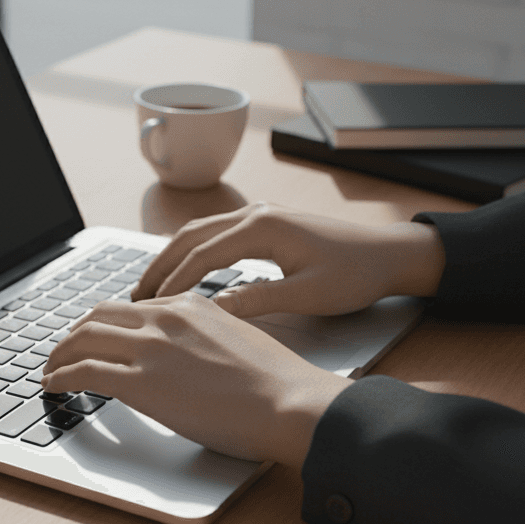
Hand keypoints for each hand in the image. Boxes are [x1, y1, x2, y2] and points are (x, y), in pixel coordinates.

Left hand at [41, 293, 351, 467]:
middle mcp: (165, 317)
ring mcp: (151, 348)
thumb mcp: (236, 338)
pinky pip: (84, 372)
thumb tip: (184, 355)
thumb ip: (202, 336)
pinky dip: (60, 376)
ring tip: (50, 370)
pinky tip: (53, 386)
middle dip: (74, 334)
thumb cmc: (275, 384)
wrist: (290, 403)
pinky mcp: (142, 383)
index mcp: (189, 304)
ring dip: (59, 355)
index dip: (104, 324)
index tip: (95, 338)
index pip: (130, 306)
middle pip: (97, 315)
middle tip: (64, 352)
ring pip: (83, 339)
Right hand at [131, 202, 444, 317]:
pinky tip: (182, 271)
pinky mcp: (265, 223)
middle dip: (159, 267)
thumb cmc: (355, 275)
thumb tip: (214, 309)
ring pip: (199, 232)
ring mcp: (259, 215)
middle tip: (133, 297)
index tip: (150, 308)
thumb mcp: (307, 296)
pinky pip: (215, 233)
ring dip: (171, 257)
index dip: (173, 283)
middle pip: (190, 237)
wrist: (390, 254)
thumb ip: (258, 300)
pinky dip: (190, 251)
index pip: (202, 255)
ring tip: (149, 287)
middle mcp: (256, 214)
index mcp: (263, 228)